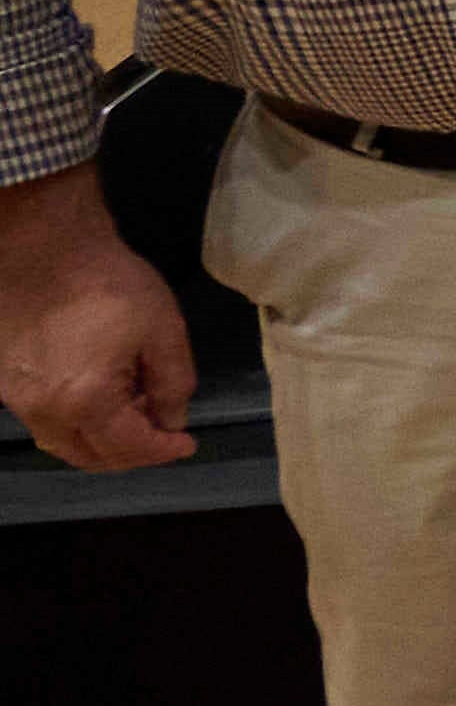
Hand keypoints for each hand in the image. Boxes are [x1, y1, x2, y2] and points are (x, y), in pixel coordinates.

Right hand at [0, 177, 197, 475]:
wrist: (43, 249)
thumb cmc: (108, 283)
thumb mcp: (162, 329)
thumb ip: (173, 383)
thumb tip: (172, 420)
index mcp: (84, 403)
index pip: (129, 448)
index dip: (163, 450)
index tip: (188, 443)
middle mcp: (43, 413)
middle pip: (90, 456)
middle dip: (132, 453)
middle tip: (162, 432)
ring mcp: (16, 401)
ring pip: (62, 443)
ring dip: (101, 442)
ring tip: (135, 414)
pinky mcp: (4, 385)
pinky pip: (42, 421)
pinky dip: (74, 424)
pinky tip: (100, 399)